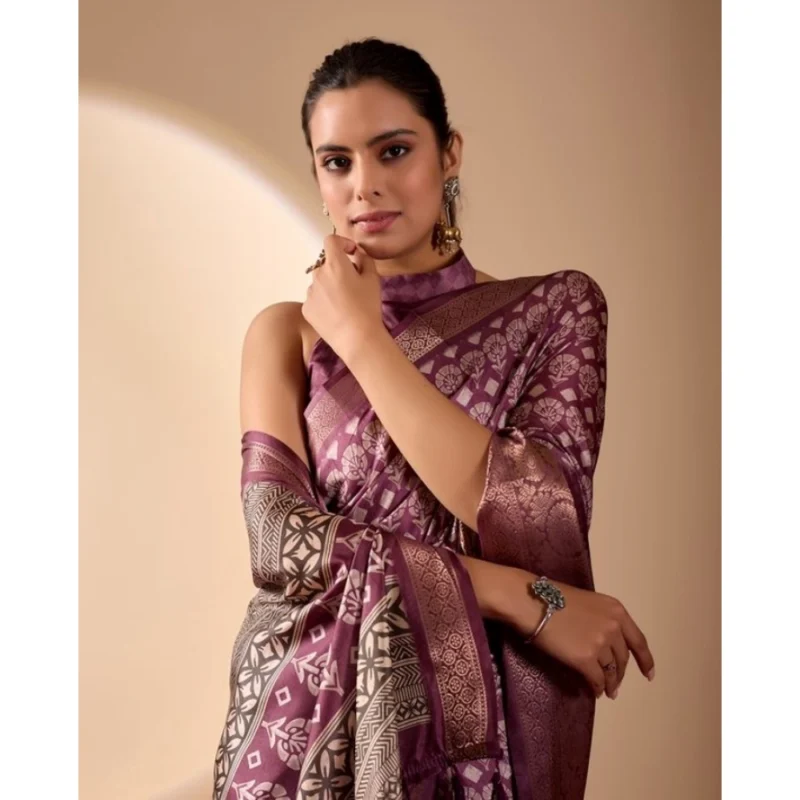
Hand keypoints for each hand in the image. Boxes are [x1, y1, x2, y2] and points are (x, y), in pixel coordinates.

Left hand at [302, 234, 384, 364]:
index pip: (331, 241)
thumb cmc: (368, 307)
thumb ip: (364, 260)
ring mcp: (310, 293)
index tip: (351, 253)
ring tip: (345, 304)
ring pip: (320, 283)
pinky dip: (324, 302)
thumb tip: (357, 254)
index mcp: (335, 264)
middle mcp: (318, 275)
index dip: (342, 243)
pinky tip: (336, 314)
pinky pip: (315, 299)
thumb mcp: (373, 279)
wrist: (357, 338)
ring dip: (330, 287)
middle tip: (353, 285)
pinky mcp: (306, 309)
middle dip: (338, 270)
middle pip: (326, 265)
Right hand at [517, 577, 654, 699]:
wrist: (533, 602)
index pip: (639, 641)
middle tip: (614, 685)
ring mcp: (601, 644)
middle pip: (623, 658)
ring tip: (606, 692)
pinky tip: (594, 692)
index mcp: (616, 611)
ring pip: (611, 672)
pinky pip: (596, 680)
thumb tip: (602, 644)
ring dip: (610, 684)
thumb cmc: (553, 597)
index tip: (648, 674)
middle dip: (620, 673)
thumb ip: (601, 621)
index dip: (646, 660)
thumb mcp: (588, 603)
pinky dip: (596, 688)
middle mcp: (614, 628)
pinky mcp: (586, 660)